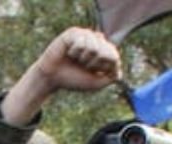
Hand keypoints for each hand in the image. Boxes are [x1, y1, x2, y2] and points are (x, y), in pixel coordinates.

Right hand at [3, 27, 119, 125]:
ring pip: (94, 46)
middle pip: (106, 51)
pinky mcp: (74, 32)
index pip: (114, 56)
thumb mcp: (95, 83)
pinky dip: (74, 52)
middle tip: (83, 66)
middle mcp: (96, 41)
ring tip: (75, 59)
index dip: (104, 66)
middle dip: (93, 64)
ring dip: (83, 58)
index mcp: (103, 52)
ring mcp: (86, 35)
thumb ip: (110, 78)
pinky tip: (68, 53)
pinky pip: (81, 42)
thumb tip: (119, 73)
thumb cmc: (73, 79)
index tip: (92, 71)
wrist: (52, 78)